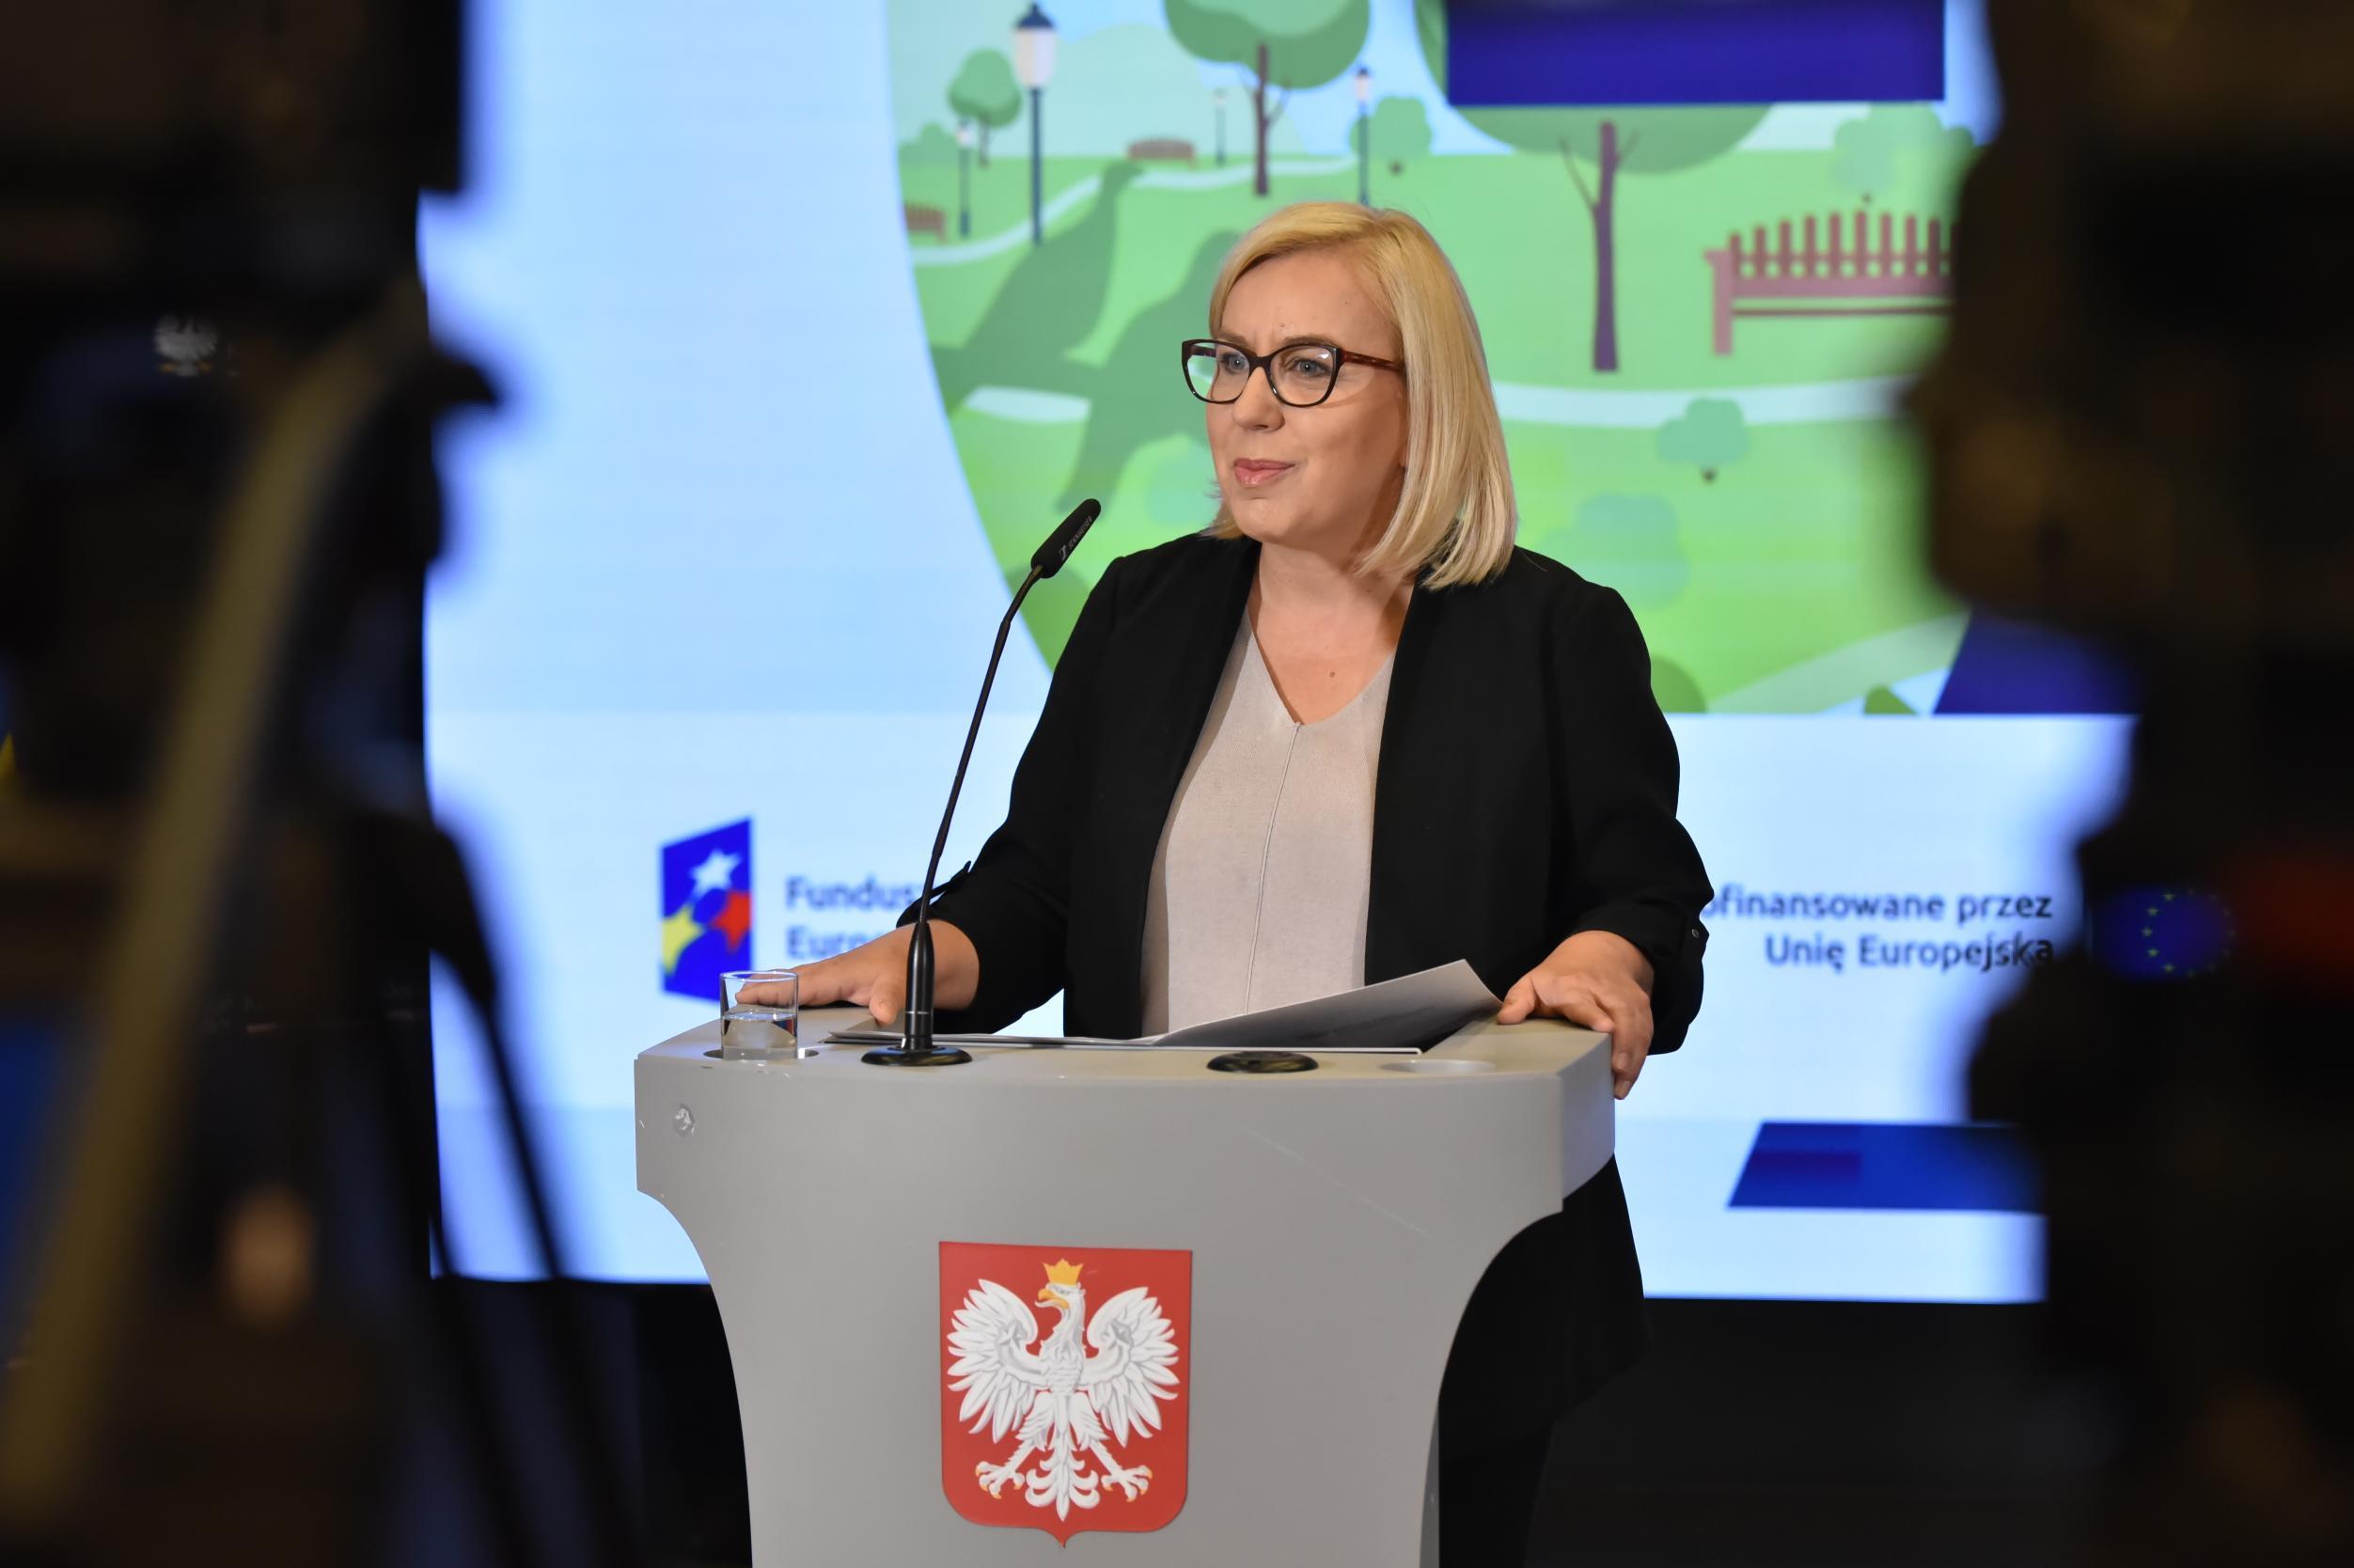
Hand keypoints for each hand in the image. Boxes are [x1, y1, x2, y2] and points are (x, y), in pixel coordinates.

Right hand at [735, 921, 977, 1026]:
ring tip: (742, 996)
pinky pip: (800, 983)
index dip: (770, 992)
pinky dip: (781, 986)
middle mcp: (826, 972)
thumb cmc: (902, 964)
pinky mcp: (831, 979)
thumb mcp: (900, 983)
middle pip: (786, 980)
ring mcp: (827, 975)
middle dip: (759, 988)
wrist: (916, 947)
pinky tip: (773, 993)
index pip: (796, 985)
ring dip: (767, 986)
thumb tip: (882, 1011)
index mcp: (835, 974)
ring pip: (791, 979)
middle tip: (732, 999)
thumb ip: (889, 998)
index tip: (745, 996)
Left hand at [1496, 930, 1655, 1098]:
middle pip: (1621, 1015)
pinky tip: (1628, 1079)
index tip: (1605, 1029)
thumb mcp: (1532, 982)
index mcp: (1574, 987)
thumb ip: (1517, 1000)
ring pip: (1637, 1026)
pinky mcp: (1641, 1007)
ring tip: (1621, 1087)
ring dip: (1633, 1057)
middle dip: (1623, 1044)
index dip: (1595, 1016)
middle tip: (1616, 1073)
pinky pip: (1646, 1032)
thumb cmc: (1558, 978)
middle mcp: (1604, 992)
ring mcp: (1626, 999)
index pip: (1586, 1002)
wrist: (1600, 953)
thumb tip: (1505, 1020)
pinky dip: (1640, 1057)